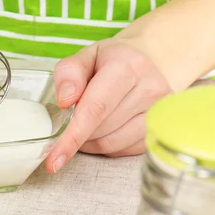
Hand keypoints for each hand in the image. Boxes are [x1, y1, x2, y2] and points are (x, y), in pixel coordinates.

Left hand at [45, 37, 172, 172]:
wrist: (148, 62)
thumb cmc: (111, 61)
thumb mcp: (85, 56)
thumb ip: (69, 73)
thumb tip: (65, 101)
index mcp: (127, 67)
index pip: (95, 109)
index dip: (72, 136)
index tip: (54, 158)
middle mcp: (149, 89)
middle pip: (99, 129)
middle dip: (76, 132)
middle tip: (68, 120)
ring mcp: (159, 113)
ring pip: (110, 144)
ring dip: (88, 141)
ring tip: (85, 123)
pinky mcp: (160, 130)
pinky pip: (122, 150)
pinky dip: (104, 145)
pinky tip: (102, 129)